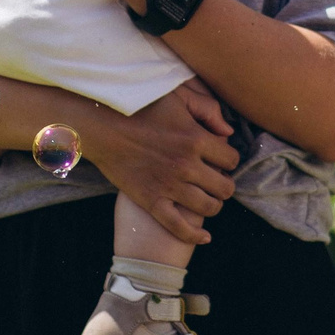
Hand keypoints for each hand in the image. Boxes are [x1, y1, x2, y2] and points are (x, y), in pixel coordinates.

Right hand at [80, 78, 238, 244]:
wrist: (103, 126)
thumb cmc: (139, 107)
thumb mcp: (178, 97)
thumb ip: (208, 109)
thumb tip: (228, 131)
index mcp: (196, 139)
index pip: (231, 159)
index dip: (228, 159)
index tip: (219, 159)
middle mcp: (187, 166)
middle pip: (225, 187)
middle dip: (224, 185)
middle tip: (215, 180)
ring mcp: (170, 186)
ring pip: (209, 208)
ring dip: (214, 205)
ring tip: (208, 199)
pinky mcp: (151, 201)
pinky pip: (179, 227)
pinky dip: (195, 235)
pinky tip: (205, 236)